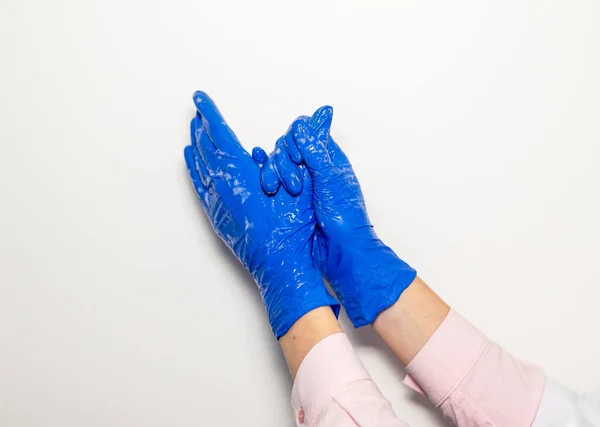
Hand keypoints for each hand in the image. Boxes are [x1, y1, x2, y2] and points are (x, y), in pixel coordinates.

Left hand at [183, 92, 338, 337]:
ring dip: (197, 146)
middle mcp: (223, 185)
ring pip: (200, 167)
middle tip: (197, 110)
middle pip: (206, 148)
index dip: (209, 112)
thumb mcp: (304, 182)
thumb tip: (320, 115)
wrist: (282, 266)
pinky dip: (193, 169)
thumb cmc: (294, 228)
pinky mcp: (216, 216)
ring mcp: (217, 203)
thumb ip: (306, 145)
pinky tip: (190, 160)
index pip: (219, 133)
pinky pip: (199, 186)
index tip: (199, 97)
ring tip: (193, 130)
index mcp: (241, 173)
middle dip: (202, 126)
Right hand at [254, 107, 415, 327]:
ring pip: (276, 163)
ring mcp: (299, 183)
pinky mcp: (287, 199)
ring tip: (274, 190)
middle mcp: (313, 167)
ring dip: (272, 173)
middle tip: (293, 184)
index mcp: (328, 157)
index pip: (305, 132)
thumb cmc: (344, 216)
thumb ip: (315, 150)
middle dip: (283, 161)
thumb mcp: (331, 179)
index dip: (295, 139)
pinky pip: (271, 180)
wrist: (339, 251)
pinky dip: (263, 176)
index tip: (296, 157)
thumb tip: (301, 125)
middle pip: (286, 147)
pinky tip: (260, 180)